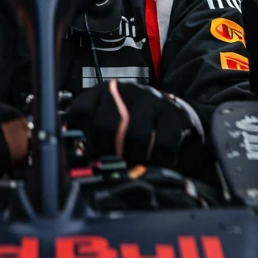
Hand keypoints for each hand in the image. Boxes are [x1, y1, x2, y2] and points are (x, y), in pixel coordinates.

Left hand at [65, 80, 203, 167]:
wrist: (180, 120)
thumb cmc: (138, 126)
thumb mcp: (113, 126)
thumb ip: (92, 137)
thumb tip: (77, 157)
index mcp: (105, 92)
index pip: (82, 109)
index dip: (80, 134)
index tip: (85, 152)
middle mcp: (127, 91)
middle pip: (106, 123)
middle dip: (106, 150)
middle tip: (111, 163)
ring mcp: (153, 99)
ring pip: (137, 134)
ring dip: (134, 157)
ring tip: (136, 166)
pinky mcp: (177, 112)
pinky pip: (166, 142)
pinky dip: (160, 159)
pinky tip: (159, 162)